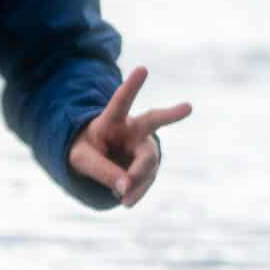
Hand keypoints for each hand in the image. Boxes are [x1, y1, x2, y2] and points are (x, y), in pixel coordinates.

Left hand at [66, 66, 189, 206]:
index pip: (121, 102)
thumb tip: (125, 187)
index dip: (131, 86)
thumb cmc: (85, 151)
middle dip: (170, 115)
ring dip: (137, 181)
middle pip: (153, 121)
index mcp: (112, 120)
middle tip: (188, 107)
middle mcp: (133, 129)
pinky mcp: (149, 166)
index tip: (143, 69)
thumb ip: (100, 170)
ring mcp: (143, 147)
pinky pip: (146, 181)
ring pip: (147, 163)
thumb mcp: (81, 159)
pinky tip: (126, 201)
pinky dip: (136, 193)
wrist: (95, 161)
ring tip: (123, 200)